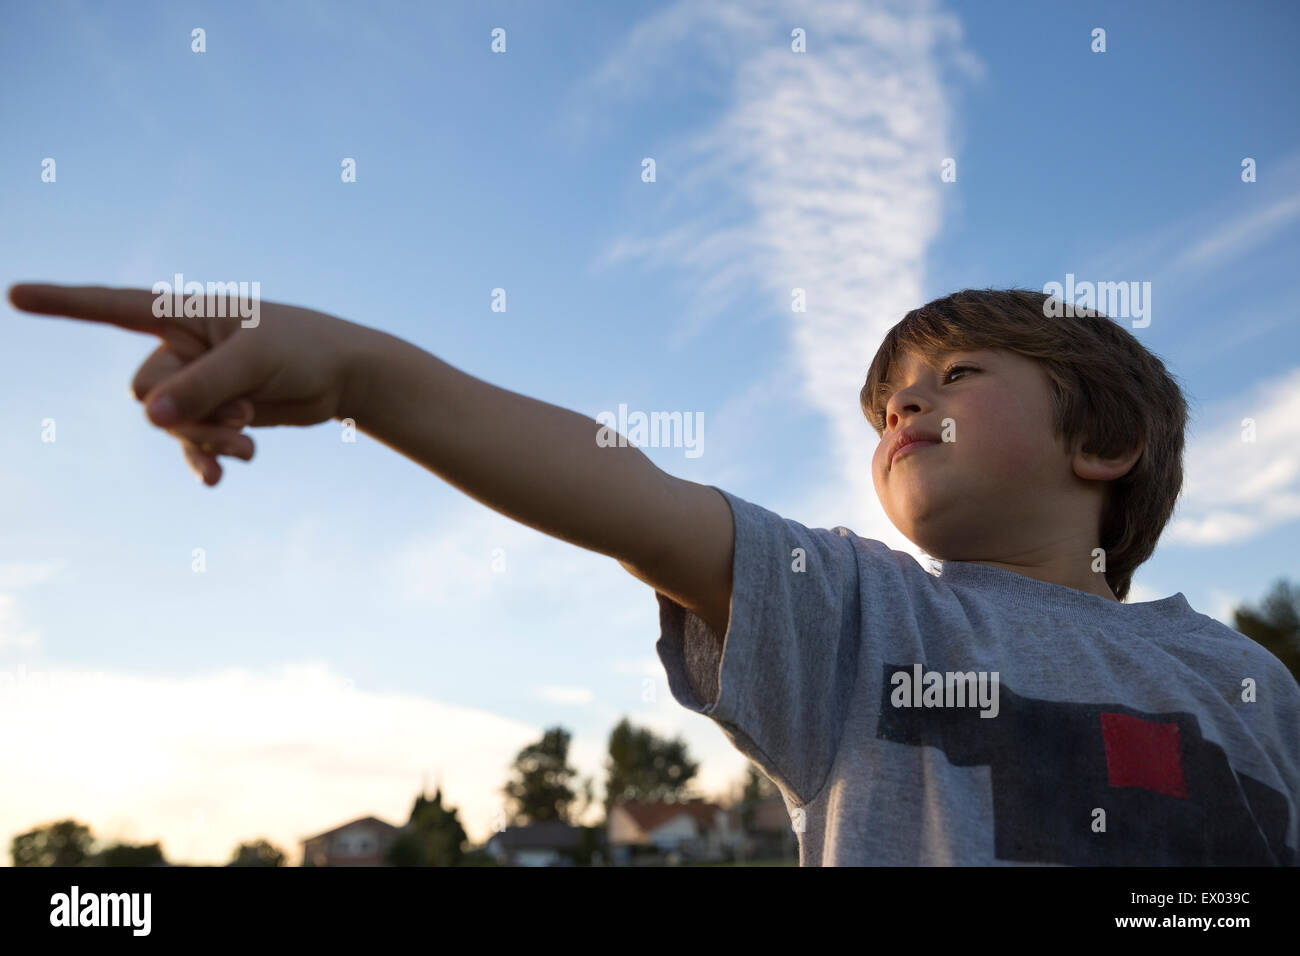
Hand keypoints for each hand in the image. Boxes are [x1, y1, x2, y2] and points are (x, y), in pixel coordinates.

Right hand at [8, 282, 367, 484]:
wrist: (344, 376)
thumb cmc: (304, 350)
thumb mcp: (254, 362)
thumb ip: (202, 385)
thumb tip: (147, 414)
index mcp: (184, 312)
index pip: (112, 305)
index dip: (63, 303)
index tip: (14, 295)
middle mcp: (181, 345)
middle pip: (146, 390)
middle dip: (187, 414)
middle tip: (242, 417)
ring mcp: (196, 381)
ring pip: (168, 423)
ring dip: (204, 438)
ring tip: (248, 441)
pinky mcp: (215, 412)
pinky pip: (188, 443)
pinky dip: (203, 457)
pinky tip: (219, 478)